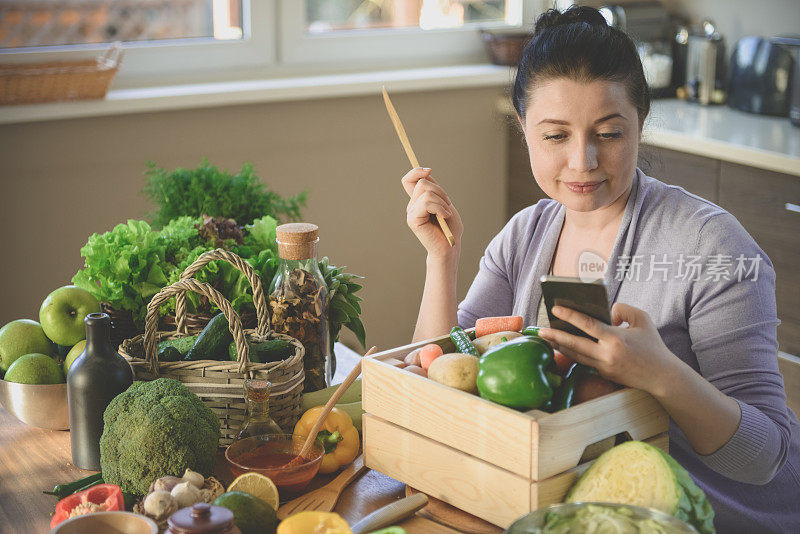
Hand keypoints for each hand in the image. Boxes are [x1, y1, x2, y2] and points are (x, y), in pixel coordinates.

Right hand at [401, 167, 462, 260]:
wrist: (450, 246)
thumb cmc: (449, 227)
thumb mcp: (444, 201)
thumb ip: (434, 188)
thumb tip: (426, 172)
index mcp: (418, 201)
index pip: (408, 180)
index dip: (416, 171)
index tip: (429, 171)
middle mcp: (412, 206)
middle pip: (422, 183)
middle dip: (440, 191)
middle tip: (448, 205)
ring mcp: (411, 213)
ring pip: (425, 192)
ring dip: (442, 201)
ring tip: (446, 214)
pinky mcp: (413, 220)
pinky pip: (426, 203)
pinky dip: (440, 208)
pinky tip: (445, 217)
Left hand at [536, 302, 679, 394]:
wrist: (662, 377)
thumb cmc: (653, 346)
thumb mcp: (643, 320)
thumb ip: (624, 309)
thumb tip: (607, 312)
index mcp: (616, 339)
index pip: (588, 325)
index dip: (570, 315)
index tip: (555, 308)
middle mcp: (607, 355)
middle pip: (575, 344)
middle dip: (555, 335)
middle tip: (540, 329)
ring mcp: (604, 367)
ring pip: (575, 355)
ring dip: (559, 346)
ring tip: (546, 336)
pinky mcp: (604, 374)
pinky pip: (584, 362)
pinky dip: (572, 353)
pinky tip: (562, 346)